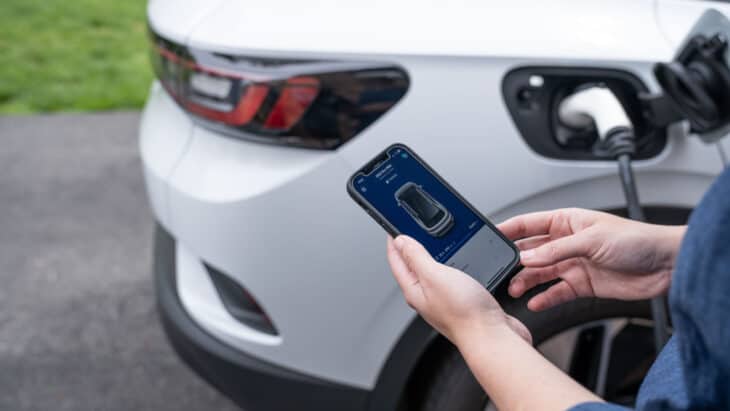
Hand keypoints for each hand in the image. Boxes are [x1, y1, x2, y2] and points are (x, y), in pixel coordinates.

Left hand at [386, 235, 531, 345]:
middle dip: (412, 246)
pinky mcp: (462, 301)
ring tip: (435, 240)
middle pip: (413, 266)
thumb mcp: (435, 275)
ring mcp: (444, 299)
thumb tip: (401, 241)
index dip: (394, 240)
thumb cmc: (464, 313)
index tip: (393, 225)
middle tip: (413, 229)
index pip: (397, 261)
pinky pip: (451, 278)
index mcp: (414, 290)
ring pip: (433, 272)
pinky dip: (452, 265)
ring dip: (433, 255)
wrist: (492, 337)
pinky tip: (460, 261)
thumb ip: (417, 257)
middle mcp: (427, 296)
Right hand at [498, 208, 684, 310]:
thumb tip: (528, 257)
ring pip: (541, 273)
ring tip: (515, 290)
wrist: (665, 265)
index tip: (488, 238)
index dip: (509, 230)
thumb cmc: (636, 240)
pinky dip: (545, 298)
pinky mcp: (583, 284)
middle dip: (515, 261)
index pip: (529, 224)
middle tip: (500, 272)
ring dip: (527, 281)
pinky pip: (557, 292)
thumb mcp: (591, 240)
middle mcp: (567, 242)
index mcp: (566, 221)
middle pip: (532, 251)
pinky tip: (535, 303)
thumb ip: (556, 250)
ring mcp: (574, 264)